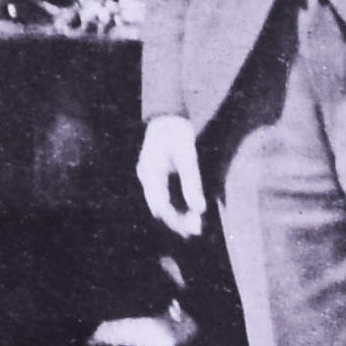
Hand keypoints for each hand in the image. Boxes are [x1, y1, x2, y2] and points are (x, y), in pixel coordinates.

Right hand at [137, 114, 207, 237]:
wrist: (167, 114)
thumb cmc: (177, 132)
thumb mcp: (188, 156)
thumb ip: (192, 183)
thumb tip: (200, 210)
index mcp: (150, 172)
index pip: (161, 205)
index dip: (177, 219)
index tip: (194, 227)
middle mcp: (145, 176)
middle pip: (158, 207)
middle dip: (176, 221)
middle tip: (196, 231)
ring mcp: (147, 175)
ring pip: (158, 203)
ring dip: (175, 215)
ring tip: (193, 225)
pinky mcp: (152, 174)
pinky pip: (160, 196)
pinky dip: (173, 206)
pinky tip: (186, 211)